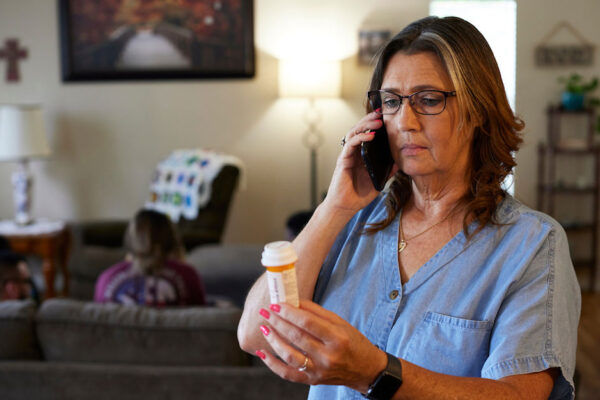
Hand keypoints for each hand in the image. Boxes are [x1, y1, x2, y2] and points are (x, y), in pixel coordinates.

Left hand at [255, 300, 386, 392]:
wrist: (366, 370)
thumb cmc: (353, 342)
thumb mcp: (341, 323)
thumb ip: (317, 312)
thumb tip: (294, 301)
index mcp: (337, 338)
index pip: (308, 323)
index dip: (289, 312)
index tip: (276, 304)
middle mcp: (328, 356)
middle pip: (296, 337)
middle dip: (278, 322)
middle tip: (265, 312)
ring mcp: (319, 370)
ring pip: (289, 355)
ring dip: (273, 340)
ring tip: (264, 327)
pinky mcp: (312, 381)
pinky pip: (288, 374)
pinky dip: (272, 364)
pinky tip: (263, 353)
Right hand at [323, 111, 397, 213]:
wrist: (346, 206)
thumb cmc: (359, 195)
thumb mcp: (378, 182)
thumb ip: (387, 171)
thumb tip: (399, 162)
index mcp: (362, 156)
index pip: (367, 135)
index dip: (374, 125)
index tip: (385, 117)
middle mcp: (354, 153)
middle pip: (359, 130)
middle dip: (370, 120)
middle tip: (381, 113)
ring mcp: (348, 155)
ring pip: (353, 133)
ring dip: (365, 125)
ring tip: (377, 121)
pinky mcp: (343, 160)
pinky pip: (351, 144)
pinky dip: (361, 138)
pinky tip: (370, 135)